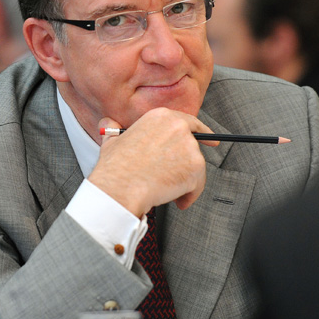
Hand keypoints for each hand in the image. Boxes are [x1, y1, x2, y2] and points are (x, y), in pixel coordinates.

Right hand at [88, 108, 218, 215]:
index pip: (189, 122)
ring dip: (184, 182)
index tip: (211, 140)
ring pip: (196, 168)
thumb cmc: (115, 168)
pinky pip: (198, 185)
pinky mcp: (195, 167)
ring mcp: (189, 147)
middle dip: (187, 164)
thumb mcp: (111, 140)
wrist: (120, 188)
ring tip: (166, 192)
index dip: (201, 132)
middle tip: (176, 178)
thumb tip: (107, 123)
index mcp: (160, 117)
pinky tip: (175, 201)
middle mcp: (178, 127)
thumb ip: (114, 129)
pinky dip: (189, 195)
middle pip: (193, 147)